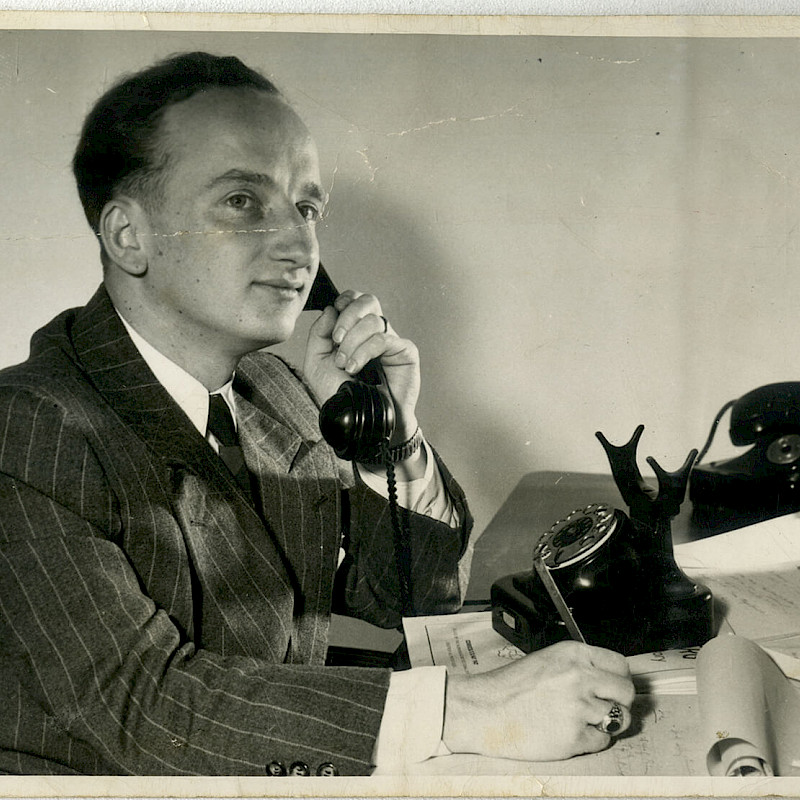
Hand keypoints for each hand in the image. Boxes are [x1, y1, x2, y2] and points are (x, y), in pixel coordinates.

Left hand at [303, 290, 420, 443]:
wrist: (360, 421)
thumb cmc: (341, 394)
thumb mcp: (317, 363)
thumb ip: (319, 334)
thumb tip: (331, 309)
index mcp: (355, 330)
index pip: (354, 300)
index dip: (344, 302)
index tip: (333, 325)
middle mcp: (374, 332)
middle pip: (368, 301)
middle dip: (348, 317)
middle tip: (337, 340)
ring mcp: (391, 341)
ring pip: (374, 320)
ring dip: (353, 342)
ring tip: (345, 364)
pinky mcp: (405, 353)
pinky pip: (384, 339)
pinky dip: (365, 351)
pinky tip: (355, 367)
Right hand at [442, 640, 634, 761]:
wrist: (483, 710)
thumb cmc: (509, 688)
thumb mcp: (547, 661)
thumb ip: (578, 667)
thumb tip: (608, 682)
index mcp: (573, 654)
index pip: (620, 665)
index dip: (618, 679)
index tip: (613, 688)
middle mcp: (580, 676)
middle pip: (626, 692)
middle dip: (619, 703)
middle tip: (604, 708)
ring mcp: (579, 707)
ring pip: (620, 719)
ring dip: (607, 724)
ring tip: (586, 722)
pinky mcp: (574, 737)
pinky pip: (602, 741)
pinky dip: (591, 741)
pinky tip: (570, 733)